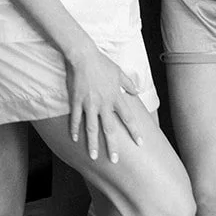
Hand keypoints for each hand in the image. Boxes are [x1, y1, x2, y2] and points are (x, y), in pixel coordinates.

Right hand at [65, 43, 144, 164]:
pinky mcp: (77, 101)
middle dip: (112, 146)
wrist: (83, 55)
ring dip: (93, 144)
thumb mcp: (119, 72)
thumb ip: (128, 83)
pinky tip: (75, 139)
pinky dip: (75, 129)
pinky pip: (76, 119)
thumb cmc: (102, 63)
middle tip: (114, 160)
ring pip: (92, 128)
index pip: (128, 118)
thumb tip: (136, 91)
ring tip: (93, 157)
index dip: (134, 131)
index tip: (140, 143)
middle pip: (110, 128)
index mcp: (116, 97)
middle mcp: (104, 103)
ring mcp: (89, 104)